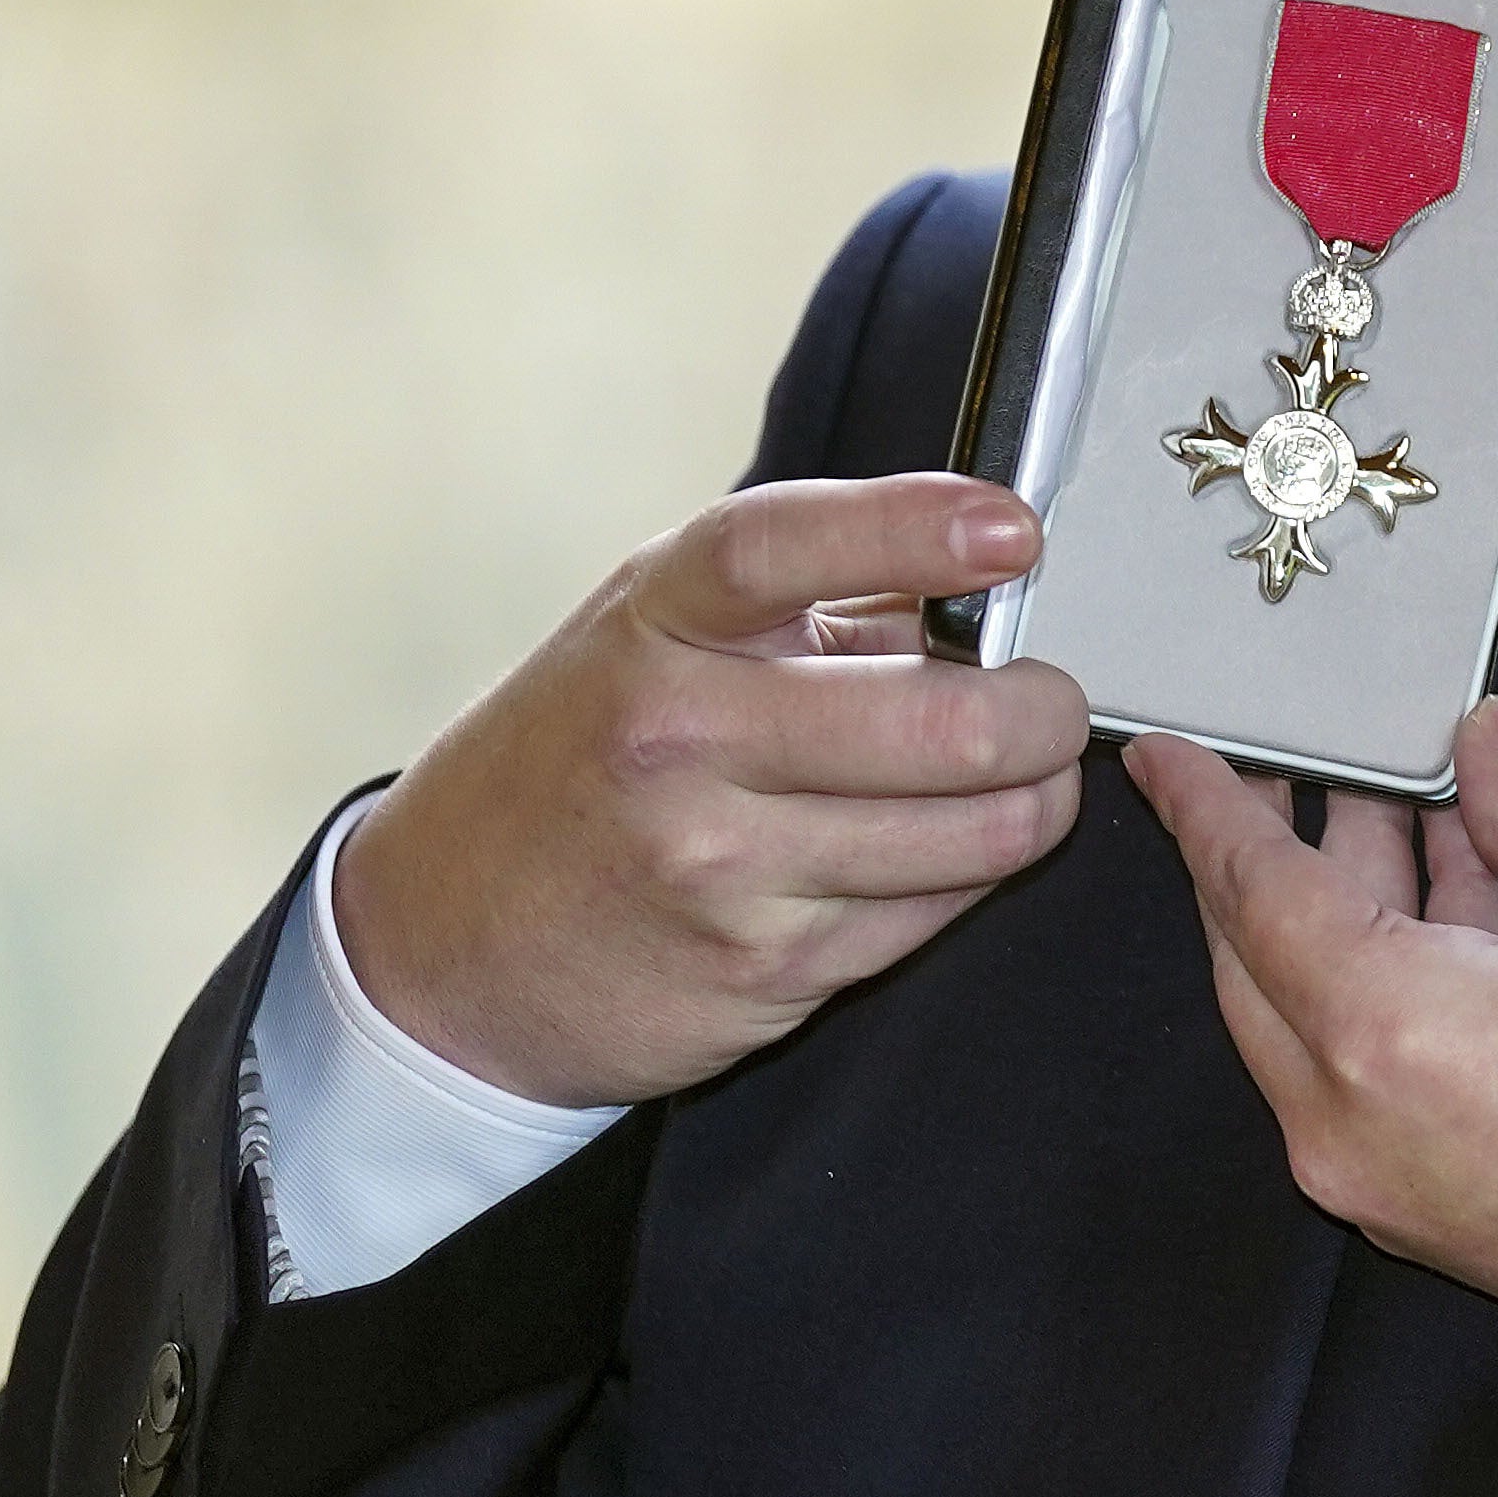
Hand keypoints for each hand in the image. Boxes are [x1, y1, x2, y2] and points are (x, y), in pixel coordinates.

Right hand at [337, 474, 1089, 1106]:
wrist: (445, 943)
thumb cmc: (586, 757)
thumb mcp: (658, 636)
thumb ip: (808, 598)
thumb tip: (985, 578)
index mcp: (654, 622)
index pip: (781, 548)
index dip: (912, 527)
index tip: (1013, 532)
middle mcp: (679, 738)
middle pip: (940, 720)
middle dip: (1043, 711)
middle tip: (1052, 700)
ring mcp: (718, 865)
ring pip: (973, 832)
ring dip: (1034, 801)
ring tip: (1021, 776)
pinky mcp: (760, 969)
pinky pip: (935, 912)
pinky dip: (973, 875)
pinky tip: (945, 849)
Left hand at [1127, 697, 1497, 1379]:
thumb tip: (1488, 749)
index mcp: (1383, 1031)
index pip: (1250, 891)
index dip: (1207, 807)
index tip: (1165, 756)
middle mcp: (1351, 1122)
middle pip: (1262, 960)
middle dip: (1285, 852)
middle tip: (1315, 766)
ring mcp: (1385, 1182)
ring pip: (1318, 1019)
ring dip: (1353, 913)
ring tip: (1415, 816)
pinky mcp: (1433, 1215)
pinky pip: (1368, 1076)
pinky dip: (1391, 988)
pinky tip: (1467, 914)